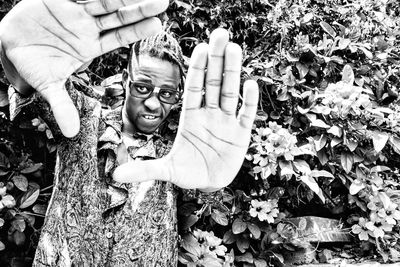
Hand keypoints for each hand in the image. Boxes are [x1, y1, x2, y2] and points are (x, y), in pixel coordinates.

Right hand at [0, 0, 168, 136]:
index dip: (137, 31)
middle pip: (119, 16)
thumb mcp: (48, 85)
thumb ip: (62, 105)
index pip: (119, 37)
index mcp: (90, 46)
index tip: (157, 26)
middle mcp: (88, 26)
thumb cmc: (32, 64)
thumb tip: (70, 133)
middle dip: (139, 9)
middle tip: (163, 3)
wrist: (8, 43)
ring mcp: (76, 11)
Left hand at [113, 28, 258, 191]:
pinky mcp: (241, 135)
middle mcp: (209, 114)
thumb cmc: (187, 171)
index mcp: (190, 117)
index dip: (196, 69)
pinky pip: (246, 115)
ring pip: (230, 93)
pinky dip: (249, 101)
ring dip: (233, 72)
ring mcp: (226, 123)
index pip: (193, 88)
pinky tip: (251, 84)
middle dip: (216, 60)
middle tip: (220, 34)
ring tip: (234, 49)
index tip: (199, 47)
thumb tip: (116, 176)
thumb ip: (145, 170)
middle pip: (213, 83)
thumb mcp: (166, 170)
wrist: (208, 183)